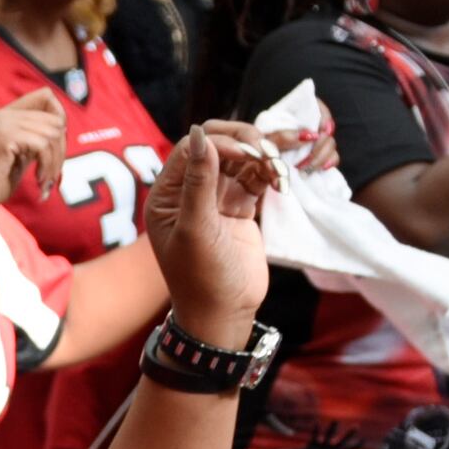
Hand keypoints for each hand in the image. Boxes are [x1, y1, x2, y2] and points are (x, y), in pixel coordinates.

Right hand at [0, 91, 67, 207]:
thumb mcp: (20, 154)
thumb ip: (36, 138)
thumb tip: (63, 130)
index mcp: (7, 114)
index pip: (46, 96)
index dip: (59, 118)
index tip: (55, 146)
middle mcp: (5, 114)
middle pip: (55, 119)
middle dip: (61, 149)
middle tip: (53, 173)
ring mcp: (4, 124)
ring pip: (53, 134)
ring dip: (55, 162)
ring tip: (46, 180)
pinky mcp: (6, 137)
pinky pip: (43, 146)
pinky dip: (47, 166)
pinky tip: (38, 180)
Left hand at [142, 121, 280, 347]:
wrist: (224, 315)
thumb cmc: (202, 278)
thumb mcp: (197, 229)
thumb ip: (199, 182)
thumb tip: (200, 134)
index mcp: (166, 195)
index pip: (190, 148)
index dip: (219, 142)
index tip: (247, 153)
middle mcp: (189, 192)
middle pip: (216, 147)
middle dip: (243, 142)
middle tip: (268, 151)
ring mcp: (216, 198)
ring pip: (240, 159)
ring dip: (261, 157)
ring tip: (279, 169)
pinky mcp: (240, 207)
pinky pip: (255, 178)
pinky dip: (270, 173)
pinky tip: (282, 181)